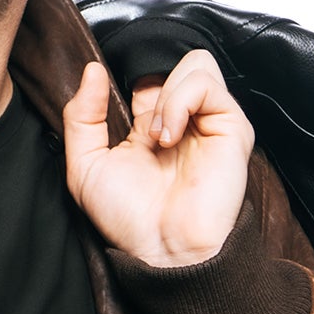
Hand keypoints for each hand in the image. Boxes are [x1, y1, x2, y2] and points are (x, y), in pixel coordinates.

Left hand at [61, 50, 252, 266]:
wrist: (162, 250)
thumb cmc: (128, 220)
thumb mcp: (85, 166)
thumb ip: (81, 115)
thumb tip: (92, 69)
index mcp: (151, 126)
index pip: (148, 75)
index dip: (129, 76)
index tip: (111, 99)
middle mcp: (183, 120)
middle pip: (175, 62)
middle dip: (151, 78)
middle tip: (140, 121)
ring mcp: (209, 122)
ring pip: (196, 64)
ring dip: (167, 92)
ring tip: (156, 134)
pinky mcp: (232, 128)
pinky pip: (207, 84)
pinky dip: (181, 101)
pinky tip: (169, 136)